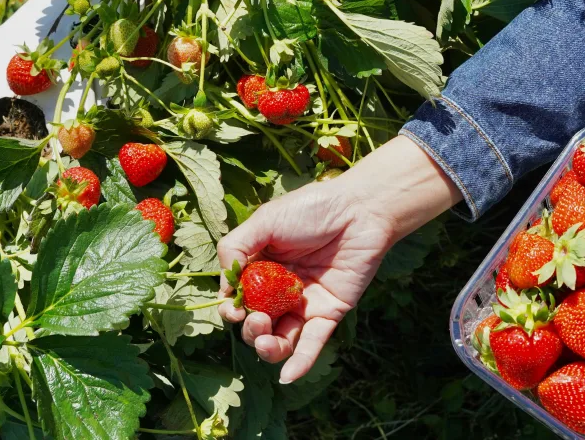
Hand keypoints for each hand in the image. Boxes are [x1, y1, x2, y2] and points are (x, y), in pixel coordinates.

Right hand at [218, 136, 461, 382]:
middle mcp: (280, 289)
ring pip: (281, 339)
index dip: (231, 309)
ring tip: (265, 340)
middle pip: (257, 323)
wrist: (361, 210)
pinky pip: (312, 343)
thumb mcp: (265, 221)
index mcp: (262, 266)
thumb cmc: (313, 208)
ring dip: (268, 348)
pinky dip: (300, 362)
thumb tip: (223, 284)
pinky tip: (288, 376)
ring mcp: (304, 304)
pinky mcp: (329, 313)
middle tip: (253, 318)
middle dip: (249, 329)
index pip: (237, 297)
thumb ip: (237, 248)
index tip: (232, 308)